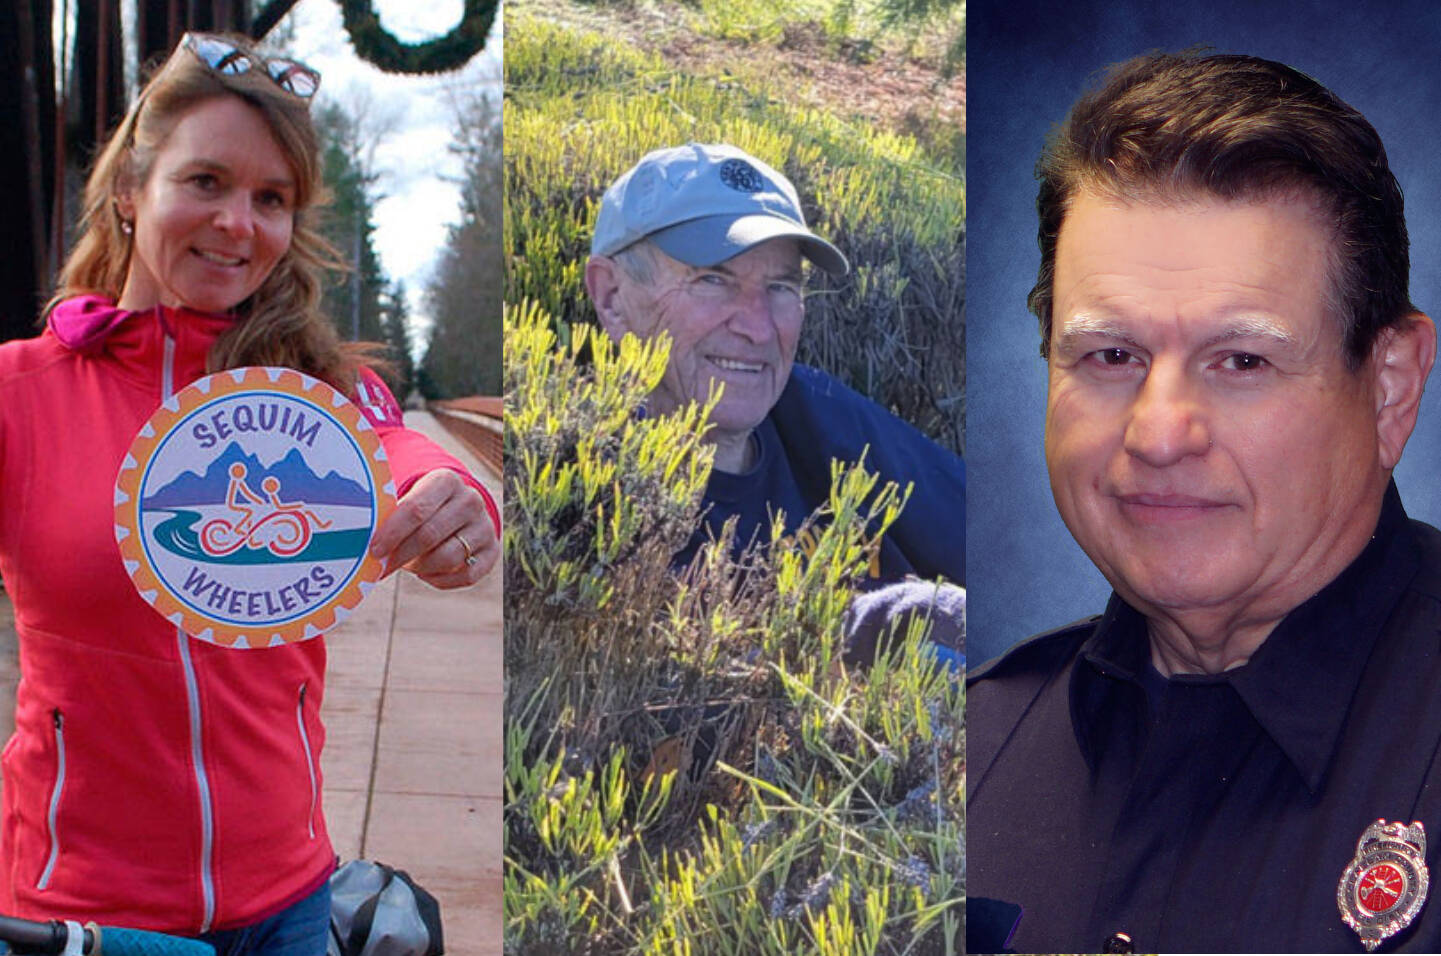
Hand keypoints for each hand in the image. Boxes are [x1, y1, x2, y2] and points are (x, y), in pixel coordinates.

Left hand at [369, 469, 497, 587]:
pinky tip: (426, 573)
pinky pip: (466, 575)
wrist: (460, 509)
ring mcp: (485, 526)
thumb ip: (391, 514)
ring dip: (421, 567)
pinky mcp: (492, 550)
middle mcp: (471, 500)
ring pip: (448, 558)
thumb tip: (360, 541)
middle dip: (402, 555)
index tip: (374, 550)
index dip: (392, 533)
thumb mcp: (410, 498)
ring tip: (408, 565)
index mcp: (446, 480)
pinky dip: (440, 580)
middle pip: (429, 536)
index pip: (416, 509)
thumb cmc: (423, 507)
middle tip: (383, 566)